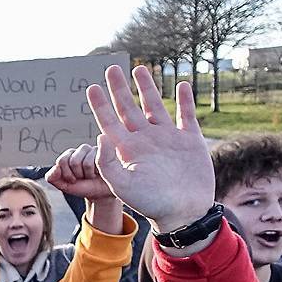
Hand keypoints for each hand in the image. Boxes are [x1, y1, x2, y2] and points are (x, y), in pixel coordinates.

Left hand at [46, 144, 113, 200]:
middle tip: (83, 177)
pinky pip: (97, 163)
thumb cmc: (83, 187)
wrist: (101, 193)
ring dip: (88, 174)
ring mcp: (94, 150)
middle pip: (73, 162)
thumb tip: (55, 167)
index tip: (72, 180)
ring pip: (85, 163)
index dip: (67, 175)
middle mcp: (81, 150)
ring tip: (92, 175)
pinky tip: (99, 172)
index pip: (62, 161)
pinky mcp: (106, 153)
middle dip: (77, 175)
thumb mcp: (64, 185)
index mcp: (69, 155)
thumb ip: (52, 177)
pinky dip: (96, 172)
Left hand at [87, 64, 212, 232]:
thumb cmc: (150, 202)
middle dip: (119, 89)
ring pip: (155, 106)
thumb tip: (100, 136)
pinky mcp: (189, 140)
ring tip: (139, 69)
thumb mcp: (121, 184)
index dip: (100, 105)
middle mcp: (145, 140)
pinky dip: (185, 100)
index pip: (109, 122)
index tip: (91, 88)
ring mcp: (167, 138)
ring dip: (147, 88)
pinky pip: (186, 115)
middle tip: (111, 68)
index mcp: (127, 150)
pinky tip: (180, 85)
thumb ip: (107, 162)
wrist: (183, 212)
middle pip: (129, 108)